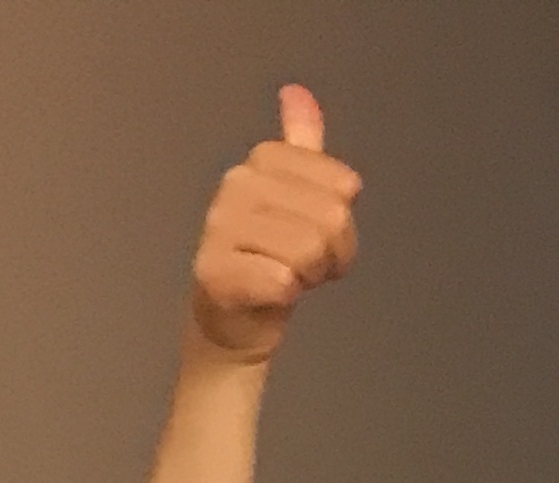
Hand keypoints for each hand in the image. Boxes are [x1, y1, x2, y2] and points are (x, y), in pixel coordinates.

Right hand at [187, 86, 360, 364]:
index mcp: (261, 161)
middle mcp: (236, 184)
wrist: (232, 317)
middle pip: (330, 217)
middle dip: (331, 253)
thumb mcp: (292, 194)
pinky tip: (269, 294)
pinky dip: (285, 296)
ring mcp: (221, 227)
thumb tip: (296, 90)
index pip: (341, 184)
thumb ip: (300, 143)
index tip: (315, 232)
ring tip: (287, 277)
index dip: (342, 218)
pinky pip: (281, 281)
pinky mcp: (216, 272)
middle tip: (304, 264)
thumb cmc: (269, 256)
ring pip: (309, 250)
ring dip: (309, 276)